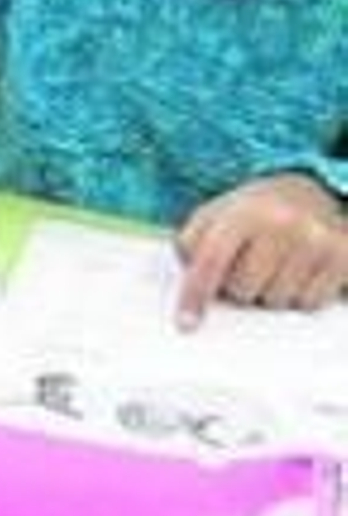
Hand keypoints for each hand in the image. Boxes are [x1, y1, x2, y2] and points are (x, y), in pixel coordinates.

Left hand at [174, 172, 347, 327]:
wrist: (314, 192)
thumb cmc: (259, 209)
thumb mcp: (221, 211)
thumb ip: (194, 241)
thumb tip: (184, 282)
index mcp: (245, 211)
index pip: (212, 259)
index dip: (195, 293)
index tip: (185, 323)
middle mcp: (282, 226)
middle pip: (243, 290)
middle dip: (237, 286)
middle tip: (248, 263)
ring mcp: (316, 244)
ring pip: (276, 302)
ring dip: (269, 292)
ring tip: (274, 264)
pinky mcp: (342, 261)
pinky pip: (309, 304)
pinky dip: (298, 295)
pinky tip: (298, 270)